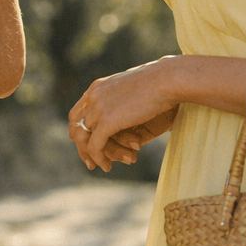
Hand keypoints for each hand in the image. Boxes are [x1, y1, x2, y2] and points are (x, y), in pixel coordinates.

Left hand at [68, 57, 179, 171]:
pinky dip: (99, 158)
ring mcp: (98, 108)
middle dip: (81, 145)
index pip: (78, 112)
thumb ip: (122, 100)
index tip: (87, 143)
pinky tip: (108, 167)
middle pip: (77, 126)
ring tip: (102, 166)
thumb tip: (124, 113)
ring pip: (86, 138)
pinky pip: (95, 146)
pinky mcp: (108, 121)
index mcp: (97, 87)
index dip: (79, 129)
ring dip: (93, 155)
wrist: (168, 79)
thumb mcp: (133, 89)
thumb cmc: (160, 82)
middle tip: (90, 161)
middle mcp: (93, 96)